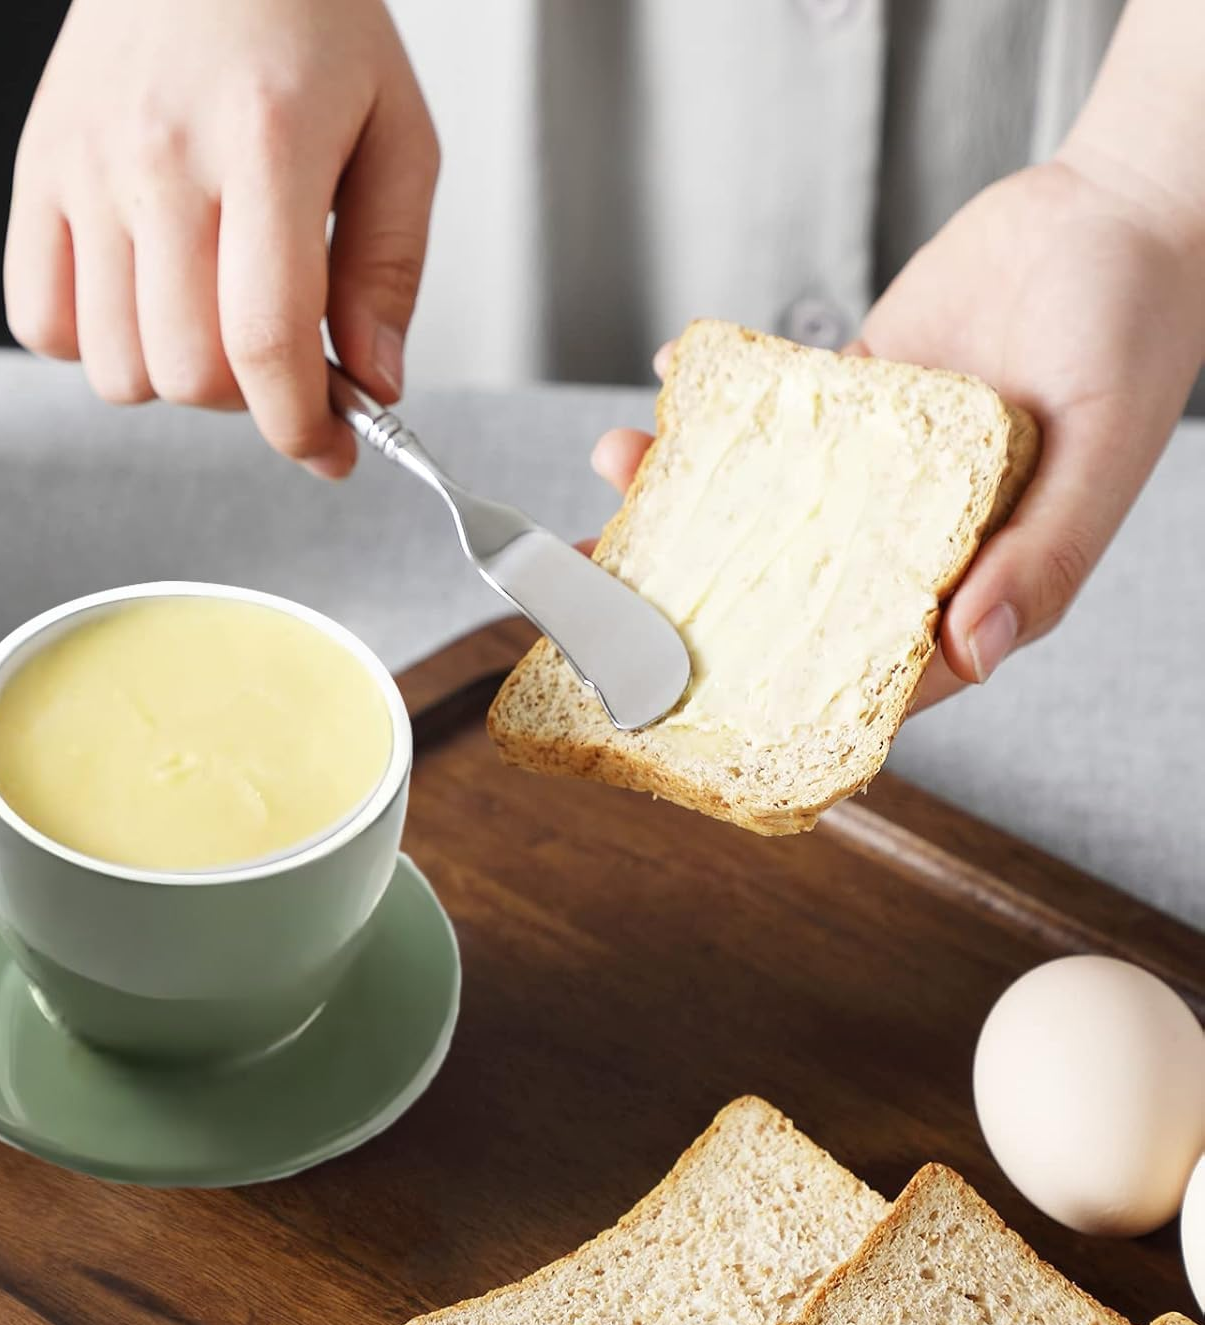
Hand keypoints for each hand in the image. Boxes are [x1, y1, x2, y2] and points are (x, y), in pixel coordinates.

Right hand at [4, 0, 437, 477]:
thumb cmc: (305, 21)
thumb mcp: (396, 132)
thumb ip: (390, 266)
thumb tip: (375, 382)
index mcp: (264, 139)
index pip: (266, 340)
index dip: (301, 426)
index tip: (330, 450)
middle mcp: (158, 155)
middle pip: (189, 372)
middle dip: (251, 399)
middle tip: (280, 356)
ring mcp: (83, 166)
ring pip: (115, 369)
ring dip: (177, 376)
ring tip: (214, 315)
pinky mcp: (34, 173)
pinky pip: (40, 326)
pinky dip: (95, 344)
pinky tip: (147, 299)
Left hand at [592, 155, 1204, 708]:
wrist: (1117, 213)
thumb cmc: (1134, 336)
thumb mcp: (1099, 455)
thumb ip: (1044, 559)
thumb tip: (973, 655)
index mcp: (973, 573)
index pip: (864, 663)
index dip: (778, 690)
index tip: (687, 694)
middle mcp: (911, 532)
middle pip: (788, 585)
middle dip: (693, 588)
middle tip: (608, 580)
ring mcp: (874, 465)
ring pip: (764, 497)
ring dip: (686, 485)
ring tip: (621, 457)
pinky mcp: (855, 397)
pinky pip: (774, 410)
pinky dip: (720, 395)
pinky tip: (670, 378)